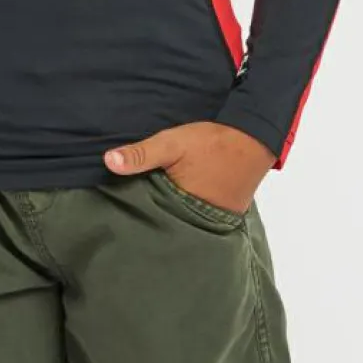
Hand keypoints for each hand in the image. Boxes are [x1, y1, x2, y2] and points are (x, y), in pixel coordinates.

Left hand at [102, 120, 275, 215]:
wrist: (255, 137)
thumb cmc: (212, 141)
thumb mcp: (172, 144)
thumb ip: (141, 154)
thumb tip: (107, 162)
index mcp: (183, 207)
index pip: (152, 221)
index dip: (136, 218)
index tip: (119, 217)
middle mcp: (201, 220)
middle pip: (169, 225)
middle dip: (154, 220)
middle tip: (132, 219)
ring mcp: (217, 219)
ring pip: (186, 222)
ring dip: (173, 216)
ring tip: (154, 212)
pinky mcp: (228, 213)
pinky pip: (202, 216)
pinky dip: (192, 212)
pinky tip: (181, 203)